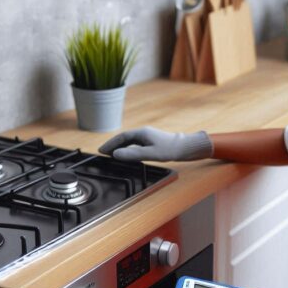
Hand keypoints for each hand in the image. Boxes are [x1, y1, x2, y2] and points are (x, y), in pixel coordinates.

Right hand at [98, 127, 212, 161]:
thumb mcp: (150, 154)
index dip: (110, 144)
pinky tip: (127, 153)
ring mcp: (148, 136)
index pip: (121, 137)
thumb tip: (116, 154)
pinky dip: (128, 148)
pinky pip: (135, 143)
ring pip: (129, 141)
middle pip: (124, 138)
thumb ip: (132, 154)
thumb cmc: (170, 149)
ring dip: (120, 147)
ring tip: (112, 154)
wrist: (185, 147)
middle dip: (113, 145)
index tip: (101, 150)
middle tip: (103, 153)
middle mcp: (143, 133)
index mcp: (141, 133)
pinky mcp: (152, 141)